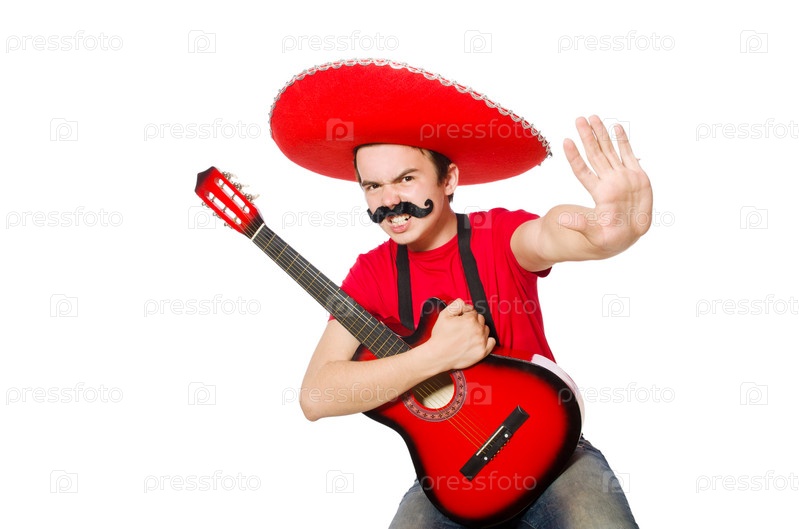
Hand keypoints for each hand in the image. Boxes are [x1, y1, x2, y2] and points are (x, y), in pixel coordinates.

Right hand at [427, 299, 494, 370]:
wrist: (438, 356)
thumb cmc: (440, 337)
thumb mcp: (444, 315)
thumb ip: (457, 305)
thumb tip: (465, 304)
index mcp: (470, 320)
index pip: (473, 312)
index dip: (465, 315)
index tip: (460, 321)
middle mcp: (478, 330)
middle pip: (480, 319)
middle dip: (473, 322)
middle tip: (462, 328)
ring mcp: (481, 341)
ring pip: (486, 329)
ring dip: (479, 330)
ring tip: (468, 335)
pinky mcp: (482, 351)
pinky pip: (492, 342)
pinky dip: (487, 340)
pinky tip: (478, 341)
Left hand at [560, 115, 652, 255]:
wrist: (628, 238)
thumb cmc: (609, 239)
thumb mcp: (594, 236)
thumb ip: (580, 225)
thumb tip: (560, 219)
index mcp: (599, 193)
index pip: (583, 171)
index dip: (575, 156)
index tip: (566, 141)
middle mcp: (608, 182)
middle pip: (595, 155)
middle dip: (588, 137)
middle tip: (579, 119)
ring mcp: (623, 177)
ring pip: (610, 151)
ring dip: (602, 135)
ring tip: (593, 117)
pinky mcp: (638, 178)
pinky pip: (629, 156)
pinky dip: (623, 142)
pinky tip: (617, 128)